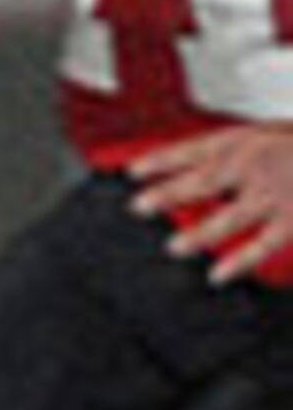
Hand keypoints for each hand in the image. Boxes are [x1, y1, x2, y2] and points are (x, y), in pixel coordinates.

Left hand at [130, 127, 292, 285]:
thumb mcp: (276, 134)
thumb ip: (246, 150)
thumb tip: (211, 166)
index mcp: (252, 138)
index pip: (196, 147)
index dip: (162, 159)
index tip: (134, 170)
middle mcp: (259, 163)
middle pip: (202, 180)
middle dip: (166, 194)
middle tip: (139, 206)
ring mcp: (276, 192)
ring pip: (227, 218)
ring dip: (198, 235)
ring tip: (175, 247)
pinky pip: (261, 244)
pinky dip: (238, 262)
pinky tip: (218, 275)